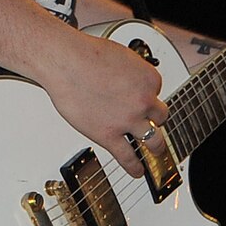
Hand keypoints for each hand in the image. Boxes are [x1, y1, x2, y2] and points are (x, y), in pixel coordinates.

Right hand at [42, 29, 169, 177]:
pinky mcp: (109, 135)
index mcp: (148, 79)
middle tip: (153, 123)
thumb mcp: (119, 55)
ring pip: (153, 140)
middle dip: (156, 119)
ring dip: (156, 147)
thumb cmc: (85, 54)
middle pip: (160, 116)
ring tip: (154, 150)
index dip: (145, 93)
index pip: (156, 90)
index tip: (138, 95)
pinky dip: (134, 167)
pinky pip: (128, 157)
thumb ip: (129, 71)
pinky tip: (137, 171)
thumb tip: (127, 79)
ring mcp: (128, 120)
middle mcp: (142, 100)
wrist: (65, 62)